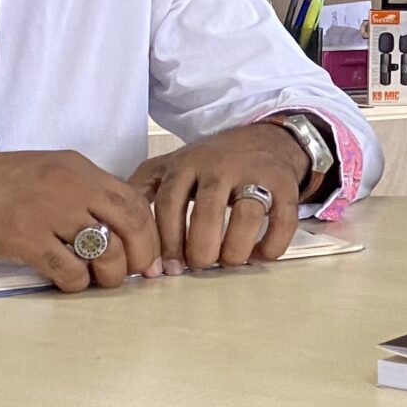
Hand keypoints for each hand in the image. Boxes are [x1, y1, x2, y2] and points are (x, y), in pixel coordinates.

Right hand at [0, 150, 163, 290]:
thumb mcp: (43, 175)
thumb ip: (80, 196)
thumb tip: (115, 232)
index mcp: (77, 168)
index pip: (134, 200)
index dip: (149, 234)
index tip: (148, 257)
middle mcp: (70, 185)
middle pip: (132, 224)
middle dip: (140, 257)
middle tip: (131, 276)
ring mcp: (47, 211)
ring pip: (106, 251)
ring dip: (107, 275)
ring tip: (94, 280)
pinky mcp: (23, 238)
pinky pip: (68, 270)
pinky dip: (74, 283)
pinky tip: (64, 282)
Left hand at [130, 121, 307, 272]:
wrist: (266, 138)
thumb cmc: (212, 161)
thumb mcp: (172, 166)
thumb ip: (143, 191)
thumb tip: (122, 235)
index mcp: (187, 163)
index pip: (169, 204)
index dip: (166, 240)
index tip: (167, 267)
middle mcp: (220, 166)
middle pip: (207, 211)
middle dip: (200, 248)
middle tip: (200, 264)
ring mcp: (255, 173)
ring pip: (247, 215)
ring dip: (236, 249)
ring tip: (229, 261)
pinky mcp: (285, 184)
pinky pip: (283, 220)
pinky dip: (272, 245)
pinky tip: (259, 256)